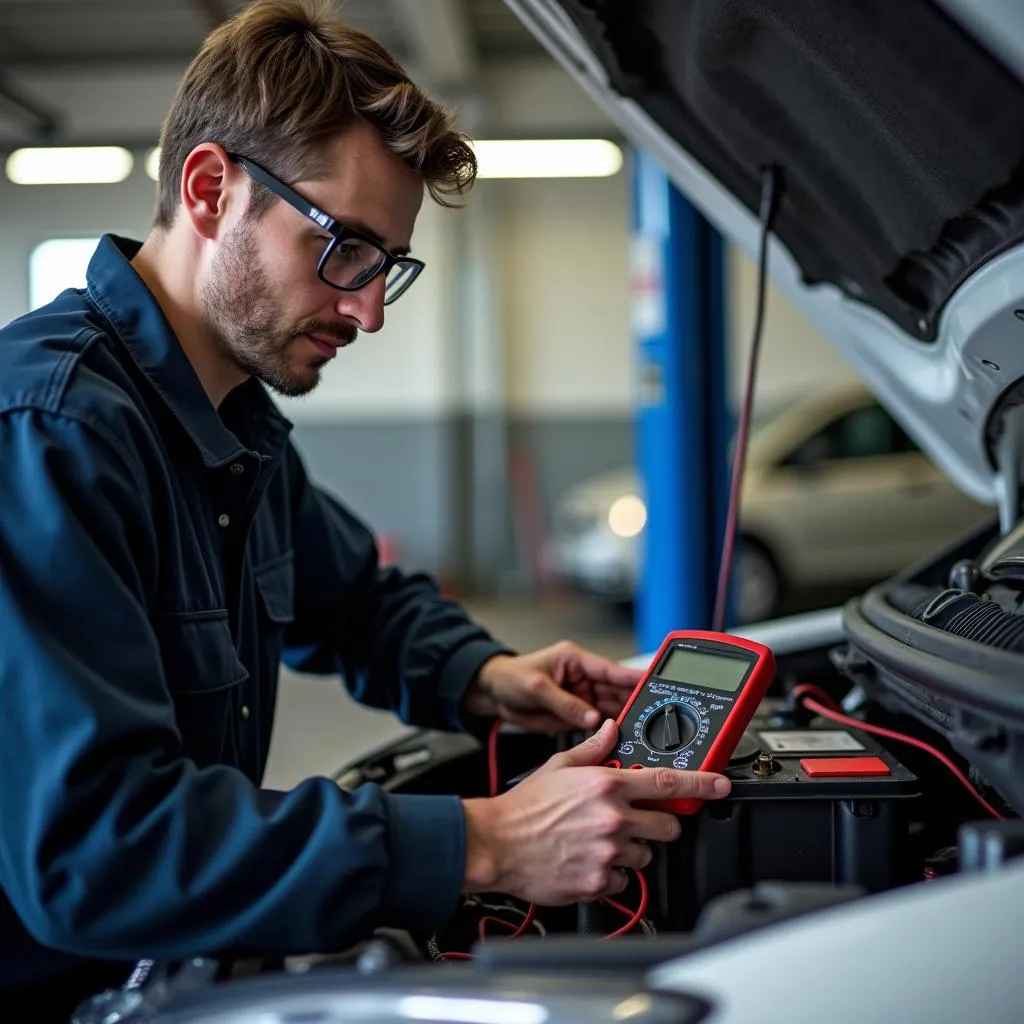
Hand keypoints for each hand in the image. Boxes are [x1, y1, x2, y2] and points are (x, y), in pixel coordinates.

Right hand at [461, 720, 730, 904]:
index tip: (721, 784)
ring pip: (647, 856)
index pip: (667, 782)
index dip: (702, 783)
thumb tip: (610, 729)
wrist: (496, 844)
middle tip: (634, 821)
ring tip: (602, 842)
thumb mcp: (559, 765)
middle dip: (658, 823)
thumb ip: (592, 748)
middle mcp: (613, 818)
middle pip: (668, 825)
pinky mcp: (599, 882)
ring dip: (632, 850)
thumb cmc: (524, 807)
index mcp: (607, 785)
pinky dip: (614, 875)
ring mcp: (608, 853)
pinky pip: (625, 881)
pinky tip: (591, 861)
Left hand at [463, 641, 643, 732]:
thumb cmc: (509, 678)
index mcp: (576, 660)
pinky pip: (598, 724)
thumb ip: (566, 704)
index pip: (612, 669)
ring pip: (611, 708)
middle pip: (617, 690)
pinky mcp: (576, 715)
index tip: (655, 682)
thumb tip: (592, 718)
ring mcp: (582, 698)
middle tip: (653, 714)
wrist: (491, 695)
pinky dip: (608, 731)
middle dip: (634, 701)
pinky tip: (619, 738)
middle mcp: (583, 678)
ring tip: (639, 729)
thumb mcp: (536, 688)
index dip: (634, 676)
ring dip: (624, 718)